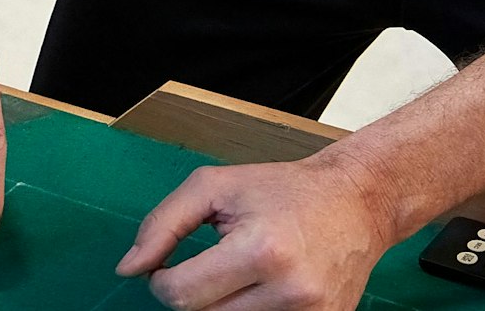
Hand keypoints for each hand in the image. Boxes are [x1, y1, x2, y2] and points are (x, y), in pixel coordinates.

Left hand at [116, 156, 397, 310]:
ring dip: (222, 307)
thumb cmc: (281, 191)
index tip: (169, 266)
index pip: (180, 295)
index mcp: (260, 250)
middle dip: (193, 294)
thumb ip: (162, 225)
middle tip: (210, 267)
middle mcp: (290, 292)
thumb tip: (128, 269)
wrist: (356, 204)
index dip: (161, 281)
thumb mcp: (214, 187)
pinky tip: (260, 291)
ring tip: (239, 276)